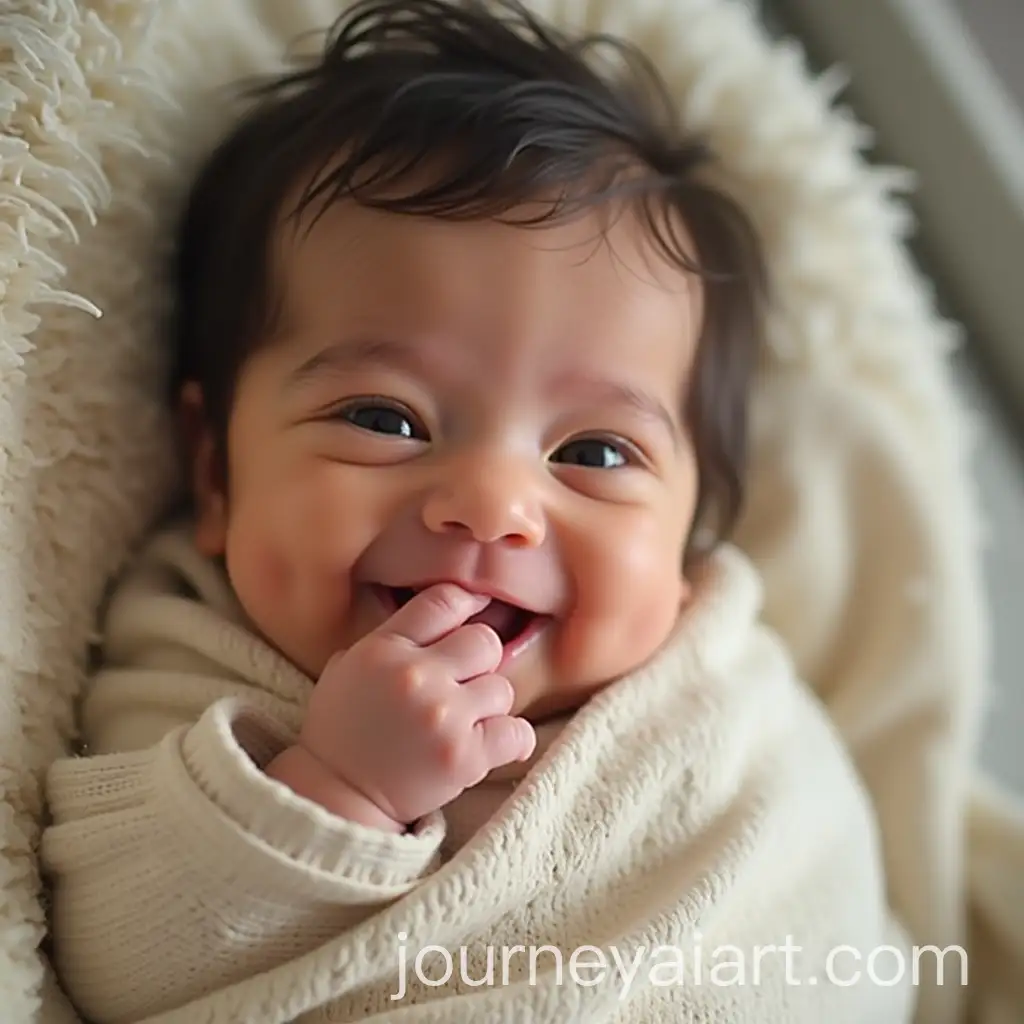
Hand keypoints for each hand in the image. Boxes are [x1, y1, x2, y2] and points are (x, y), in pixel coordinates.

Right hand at [288, 584, 535, 826]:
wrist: (337, 797)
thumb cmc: (343, 732)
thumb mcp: (347, 668)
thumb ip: (389, 639)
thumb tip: (438, 615)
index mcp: (385, 648)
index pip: (444, 601)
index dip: (470, 604)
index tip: (479, 613)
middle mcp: (415, 675)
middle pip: (485, 641)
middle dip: (480, 663)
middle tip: (463, 687)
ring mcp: (442, 715)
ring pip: (502, 689)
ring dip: (489, 707)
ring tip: (464, 725)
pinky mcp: (463, 757)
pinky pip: (517, 732)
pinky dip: (513, 741)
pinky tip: (495, 746)